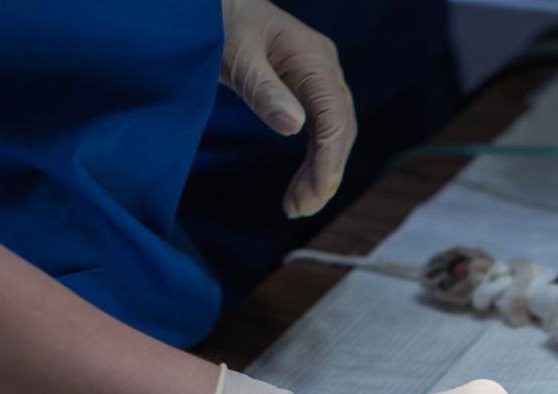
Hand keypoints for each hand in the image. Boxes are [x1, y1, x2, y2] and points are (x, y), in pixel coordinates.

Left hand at [219, 0, 357, 218]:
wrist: (215, 3)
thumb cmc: (219, 21)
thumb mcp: (235, 55)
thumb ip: (263, 90)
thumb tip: (294, 127)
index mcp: (314, 58)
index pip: (334, 116)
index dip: (328, 158)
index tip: (315, 194)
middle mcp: (326, 69)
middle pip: (341, 130)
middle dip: (325, 174)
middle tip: (300, 209)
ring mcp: (320, 79)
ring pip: (334, 135)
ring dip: (319, 174)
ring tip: (296, 207)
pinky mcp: (308, 90)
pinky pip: (321, 132)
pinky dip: (312, 162)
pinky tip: (299, 186)